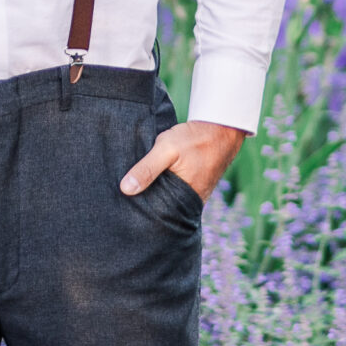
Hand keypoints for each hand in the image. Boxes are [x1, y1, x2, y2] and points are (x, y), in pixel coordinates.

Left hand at [119, 120, 246, 202]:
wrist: (222, 129)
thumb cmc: (196, 138)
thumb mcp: (167, 149)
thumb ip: (147, 168)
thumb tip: (125, 189)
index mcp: (183, 200)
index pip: (156, 216)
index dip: (140, 213)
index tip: (123, 210)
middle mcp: (190, 203)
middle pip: (162, 210)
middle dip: (146, 206)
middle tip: (125, 202)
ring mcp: (194, 196)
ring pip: (168, 201)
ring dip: (155, 196)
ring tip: (136, 193)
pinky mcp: (195, 187)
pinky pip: (176, 193)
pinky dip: (165, 188)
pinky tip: (154, 182)